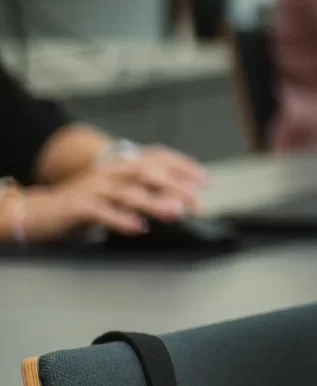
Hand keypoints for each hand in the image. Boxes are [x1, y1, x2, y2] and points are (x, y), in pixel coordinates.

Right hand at [13, 148, 204, 241]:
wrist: (43, 211)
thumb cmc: (87, 203)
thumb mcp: (120, 193)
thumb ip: (147, 192)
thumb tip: (183, 202)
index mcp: (122, 166)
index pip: (156, 157)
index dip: (182, 166)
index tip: (205, 179)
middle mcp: (110, 172)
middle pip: (146, 172)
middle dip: (174, 185)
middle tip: (195, 201)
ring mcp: (94, 188)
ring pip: (127, 191)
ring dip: (153, 202)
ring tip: (174, 212)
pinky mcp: (78, 206)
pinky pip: (101, 211)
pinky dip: (121, 219)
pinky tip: (138, 227)